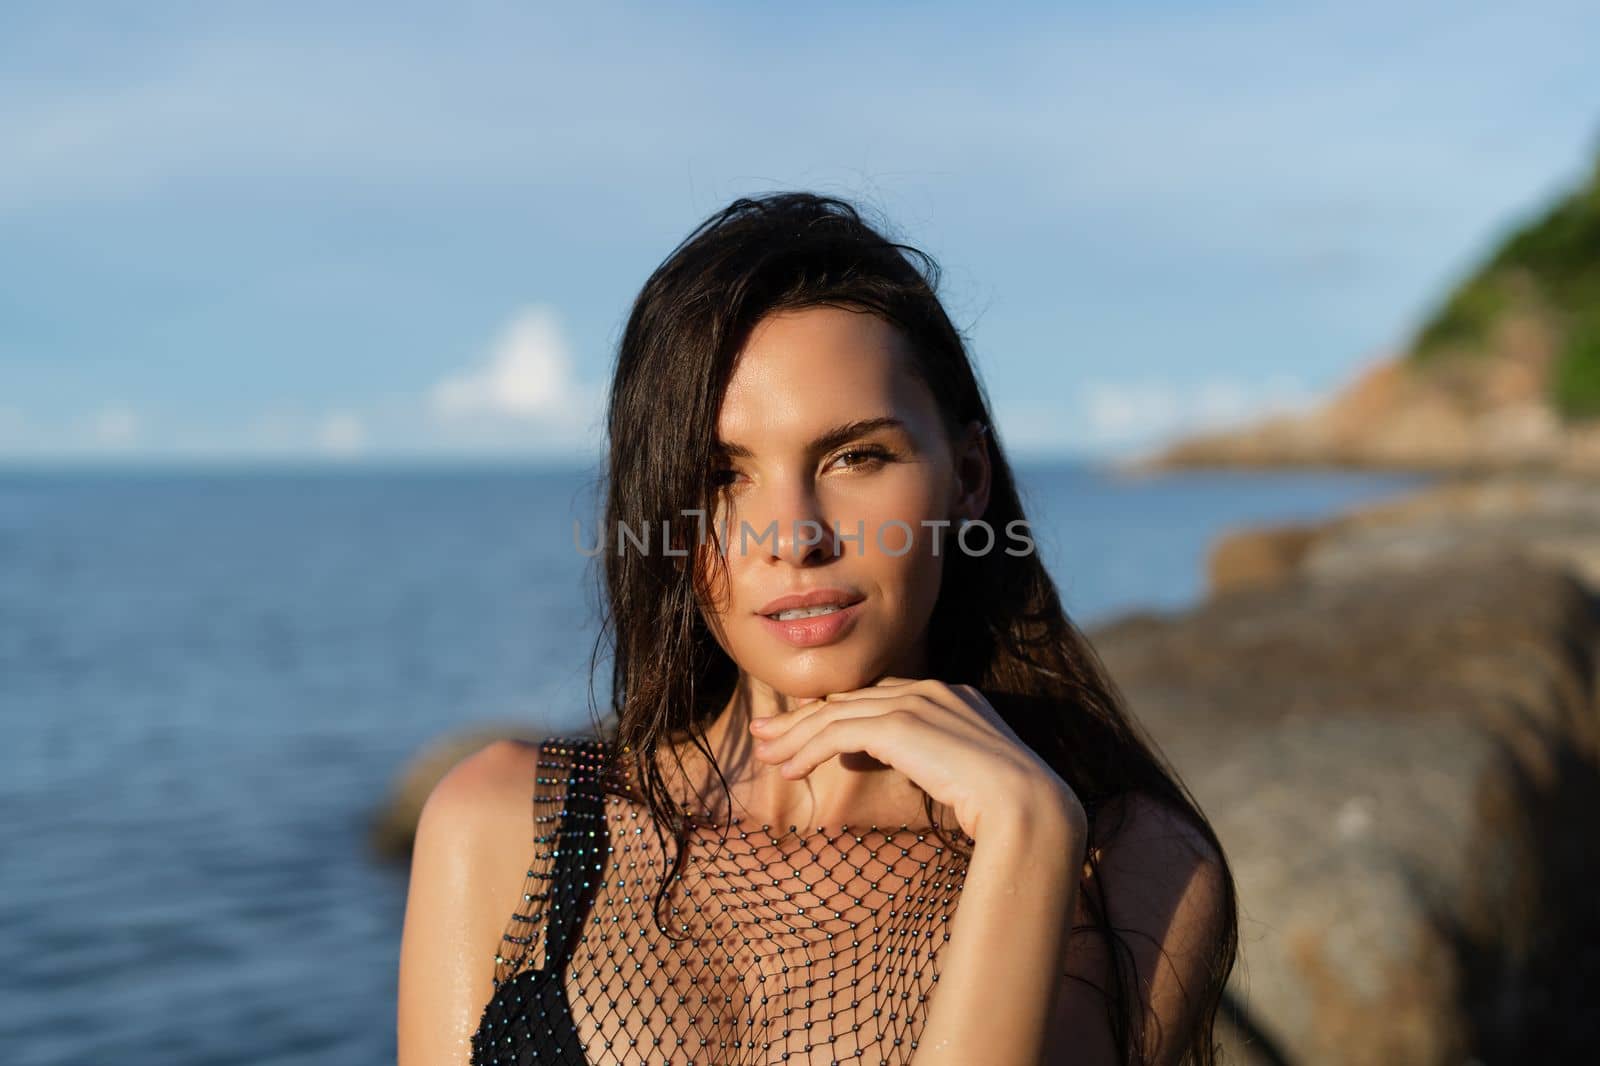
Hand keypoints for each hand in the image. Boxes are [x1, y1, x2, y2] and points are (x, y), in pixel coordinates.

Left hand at [747, 676, 1084, 842]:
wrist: (1026, 806)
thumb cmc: (1004, 806)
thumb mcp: (964, 773)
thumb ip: (931, 759)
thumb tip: (896, 766)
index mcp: (948, 695)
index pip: (877, 698)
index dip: (836, 714)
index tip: (802, 731)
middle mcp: (929, 689)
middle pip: (850, 700)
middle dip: (802, 718)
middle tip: (765, 733)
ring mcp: (915, 702)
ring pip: (836, 714)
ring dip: (795, 736)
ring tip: (766, 755)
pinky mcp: (899, 725)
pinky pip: (838, 733)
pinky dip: (809, 750)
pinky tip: (791, 769)